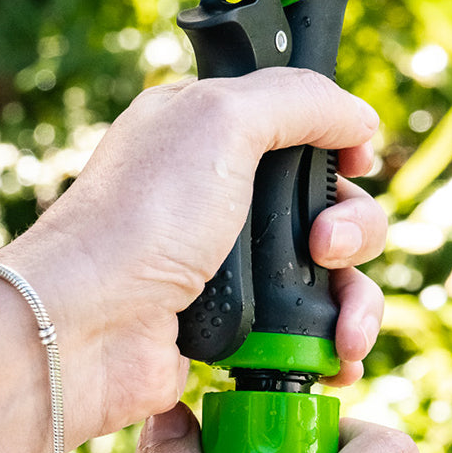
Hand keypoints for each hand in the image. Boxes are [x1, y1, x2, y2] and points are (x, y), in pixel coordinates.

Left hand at [0, 70, 386, 441]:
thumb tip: (361, 118)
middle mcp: (225, 195)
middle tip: (324, 245)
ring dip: (356, 296)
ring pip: (334, 271)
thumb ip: (298, 99)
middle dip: (353, 227)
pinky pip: (313, 327)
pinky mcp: (242, 323)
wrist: (91, 328)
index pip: (301, 124)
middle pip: (331, 202)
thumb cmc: (141, 218)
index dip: (340, 142)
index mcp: (212, 132)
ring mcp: (235, 263)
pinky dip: (336, 340)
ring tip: (343, 324)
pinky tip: (340, 354)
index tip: (354, 162)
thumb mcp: (219, 118)